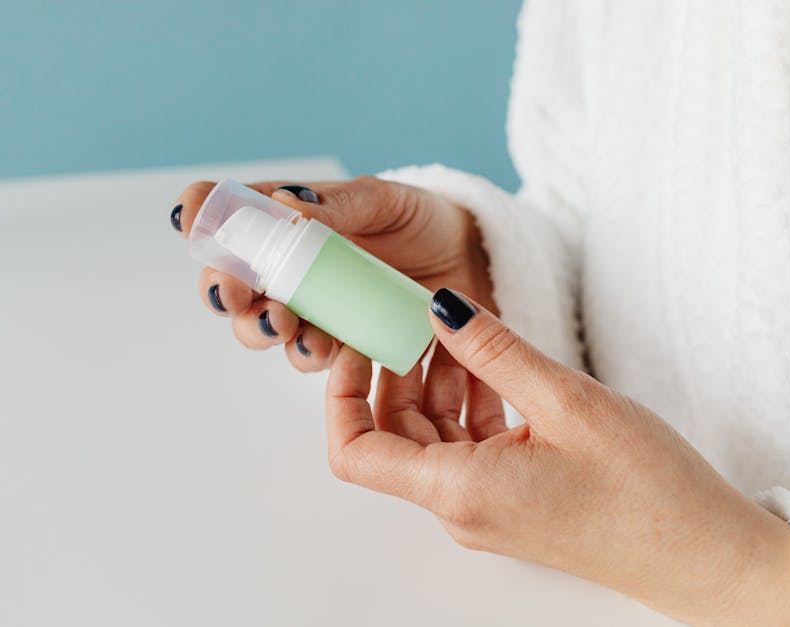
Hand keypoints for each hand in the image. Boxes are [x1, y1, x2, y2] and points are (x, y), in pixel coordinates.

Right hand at [171, 176, 495, 374]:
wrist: (469, 262)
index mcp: (287, 220)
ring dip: (262, 329)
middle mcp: (288, 268)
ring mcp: (311, 309)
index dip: (199, 218)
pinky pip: (310, 356)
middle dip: (225, 291)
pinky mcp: (340, 345)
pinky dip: (308, 355)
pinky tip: (323, 349)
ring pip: (262, 328)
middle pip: (232, 284)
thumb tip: (290, 207)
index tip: (190, 222)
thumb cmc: (421, 220)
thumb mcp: (384, 201)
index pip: (227, 217)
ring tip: (285, 325)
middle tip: (238, 292)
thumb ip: (339, 205)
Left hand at [325, 289, 789, 626]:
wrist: (705, 556)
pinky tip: (501, 370)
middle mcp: (462, 508)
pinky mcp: (515, 500)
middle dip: (397, 374)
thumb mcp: (567, 401)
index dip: (343, 392)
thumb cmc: (650, 492)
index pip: (355, 451)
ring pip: (433, 438)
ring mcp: (488, 508)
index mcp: (460, 492)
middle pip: (393, 437)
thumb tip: (441, 309)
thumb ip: (495, 351)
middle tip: (420, 318)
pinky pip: (471, 448)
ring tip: (469, 336)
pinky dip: (474, 404)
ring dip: (441, 384)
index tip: (361, 340)